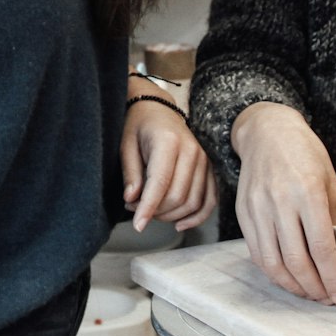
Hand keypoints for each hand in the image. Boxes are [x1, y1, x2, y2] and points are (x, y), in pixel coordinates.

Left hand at [121, 99, 216, 232]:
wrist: (158, 110)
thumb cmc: (139, 126)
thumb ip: (130, 174)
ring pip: (193, 202)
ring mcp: (204, 160)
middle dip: (156, 212)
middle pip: (178, 197)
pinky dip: (197, 217)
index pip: (160, 183)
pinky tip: (179, 224)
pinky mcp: (209, 168)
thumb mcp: (126, 145)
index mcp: (168, 141)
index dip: (148, 208)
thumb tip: (132, 201)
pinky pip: (209, 200)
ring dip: (171, 216)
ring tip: (150, 211)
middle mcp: (191, 151)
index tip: (138, 225)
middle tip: (134, 208)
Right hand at [231, 102, 335, 304]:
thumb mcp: (330, 180)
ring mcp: (257, 207)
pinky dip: (273, 271)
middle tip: (327, 299)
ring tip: (309, 294)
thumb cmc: (304, 152)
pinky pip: (256, 252)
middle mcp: (279, 201)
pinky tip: (287, 277)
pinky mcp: (243, 211)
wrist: (266, 131)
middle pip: (295, 260)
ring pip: (272, 262)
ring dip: (292, 285)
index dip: (332, 277)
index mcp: (307, 192)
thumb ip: (334, 218)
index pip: (321, 246)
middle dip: (314, 288)